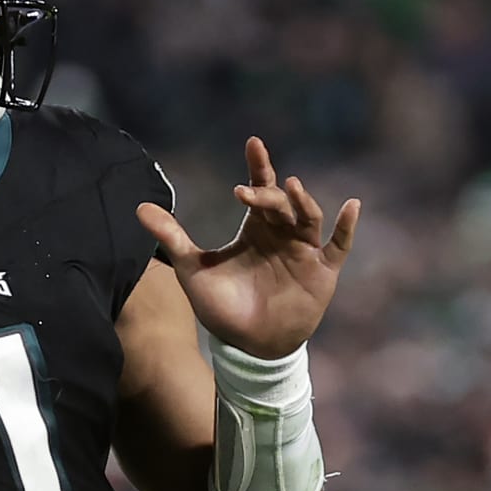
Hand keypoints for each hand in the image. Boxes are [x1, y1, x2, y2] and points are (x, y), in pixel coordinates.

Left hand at [136, 137, 359, 358]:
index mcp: (255, 229)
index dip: (258, 166)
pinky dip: (346, 227)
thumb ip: (171, 238)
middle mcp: (281, 235)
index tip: (253, 143)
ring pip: (307, 218)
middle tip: (246, 192)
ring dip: (301, 202)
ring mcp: (303, 252)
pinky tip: (352, 206)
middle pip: (279, 203)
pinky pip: (338, 246)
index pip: (259, 189)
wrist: (246, 346)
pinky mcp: (321, 273)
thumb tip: (139, 207)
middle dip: (266, 194)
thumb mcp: (193, 269)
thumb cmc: (222, 307)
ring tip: (290, 188)